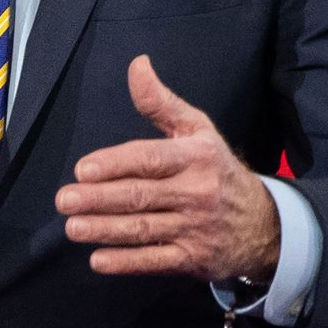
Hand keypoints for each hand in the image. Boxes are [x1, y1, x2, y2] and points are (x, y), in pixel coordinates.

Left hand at [56, 54, 280, 281]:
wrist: (263, 223)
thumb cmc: (217, 169)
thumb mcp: (197, 129)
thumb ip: (161, 102)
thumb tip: (137, 65)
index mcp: (195, 156)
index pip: (149, 159)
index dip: (114, 164)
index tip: (83, 170)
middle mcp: (196, 192)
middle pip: (140, 196)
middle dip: (99, 199)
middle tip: (65, 200)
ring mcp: (195, 228)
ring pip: (143, 229)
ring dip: (104, 229)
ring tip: (73, 227)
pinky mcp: (193, 259)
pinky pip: (155, 261)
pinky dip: (126, 263)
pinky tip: (99, 259)